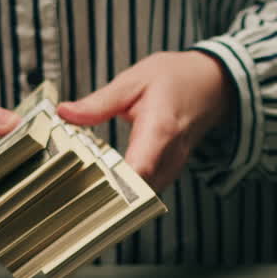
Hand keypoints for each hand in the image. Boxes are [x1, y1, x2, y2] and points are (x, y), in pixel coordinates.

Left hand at [57, 51, 235, 192]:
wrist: (211, 85)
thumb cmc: (174, 80)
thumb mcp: (133, 81)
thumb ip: (98, 103)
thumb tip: (65, 112)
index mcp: (160, 129)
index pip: (138, 170)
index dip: (113, 185)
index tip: (87, 187)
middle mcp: (169, 156)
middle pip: (137, 192)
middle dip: (106, 195)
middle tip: (74, 192)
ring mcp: (172, 168)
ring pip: (141, 198)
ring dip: (115, 196)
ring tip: (85, 189)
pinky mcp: (169, 174)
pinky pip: (146, 192)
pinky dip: (126, 192)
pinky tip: (105, 183)